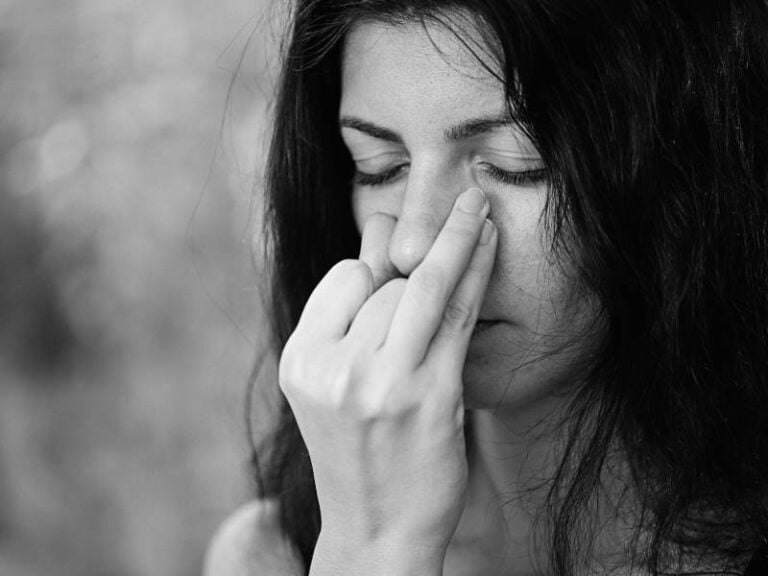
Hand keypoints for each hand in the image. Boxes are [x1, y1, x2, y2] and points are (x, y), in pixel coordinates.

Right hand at [279, 187, 496, 573]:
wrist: (379, 532)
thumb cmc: (360, 452)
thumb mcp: (331, 388)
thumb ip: (348, 322)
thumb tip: (382, 244)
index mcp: (303, 361)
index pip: (345, 278)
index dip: (379, 259)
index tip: (405, 242)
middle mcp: (335, 370)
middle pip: (385, 282)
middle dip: (422, 252)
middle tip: (462, 209)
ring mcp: (382, 383)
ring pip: (422, 285)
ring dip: (457, 239)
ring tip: (479, 205)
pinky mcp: (431, 395)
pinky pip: (457, 313)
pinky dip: (477, 269)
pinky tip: (489, 239)